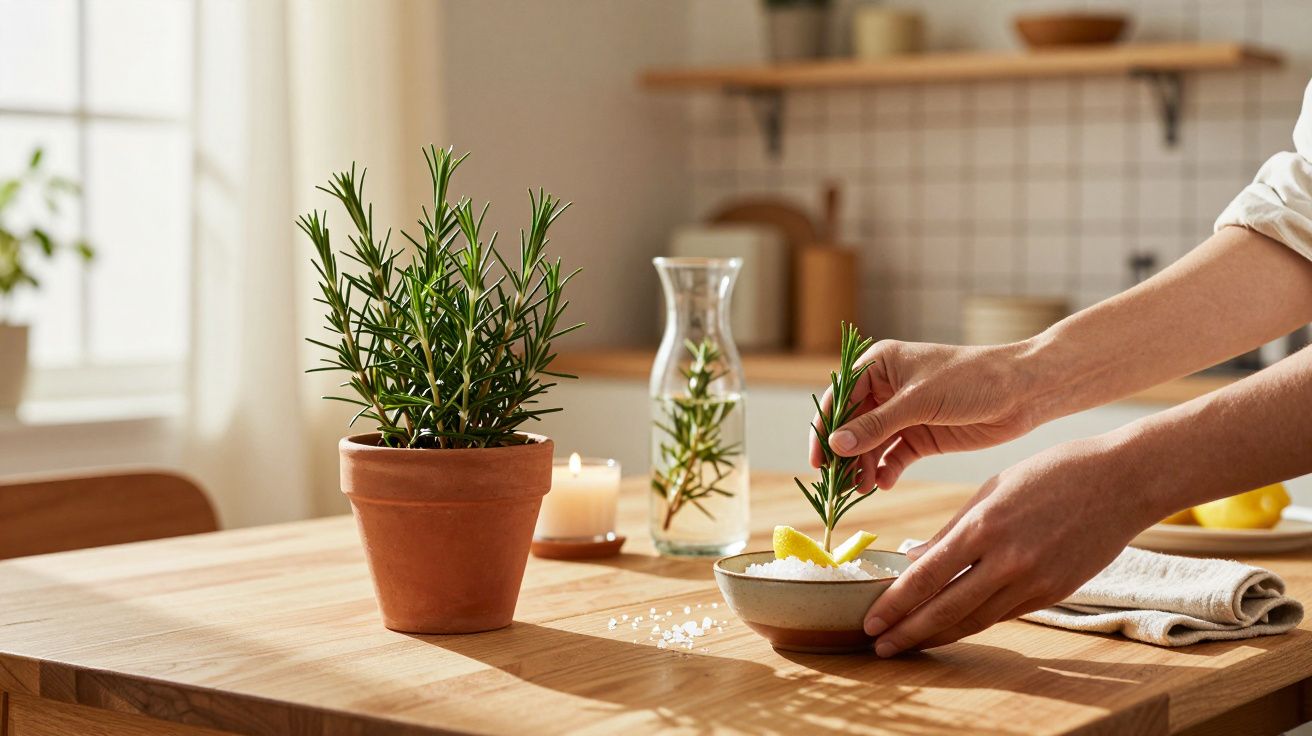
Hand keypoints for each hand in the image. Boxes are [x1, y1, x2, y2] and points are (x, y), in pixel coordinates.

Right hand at [809, 340, 1043, 489]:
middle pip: (852, 425)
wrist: (1024, 392)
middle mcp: (886, 389)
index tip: (818, 461)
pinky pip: (893, 456)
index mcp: (880, 365)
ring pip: (871, 445)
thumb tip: (837, 444)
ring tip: (863, 488)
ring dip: (864, 466)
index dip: (825, 428)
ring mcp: (904, 414)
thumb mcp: (919, 400)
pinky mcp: (921, 436)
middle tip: (839, 484)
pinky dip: (886, 471)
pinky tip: (883, 483)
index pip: (840, 397)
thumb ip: (877, 424)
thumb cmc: (972, 379)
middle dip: (845, 454)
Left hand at [862, 435, 1161, 655]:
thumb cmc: (1051, 474)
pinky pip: (1004, 614)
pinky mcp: (1054, 593)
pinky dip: (974, 623)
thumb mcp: (991, 490)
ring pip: (976, 620)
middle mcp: (1008, 560)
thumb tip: (913, 559)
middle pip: (947, 609)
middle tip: (879, 646)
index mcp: (985, 526)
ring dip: (938, 636)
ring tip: (909, 643)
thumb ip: (951, 530)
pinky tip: (952, 628)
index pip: (927, 576)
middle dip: (909, 632)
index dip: (896, 604)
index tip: (872, 620)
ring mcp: (1034, 581)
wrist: (1121, 482)